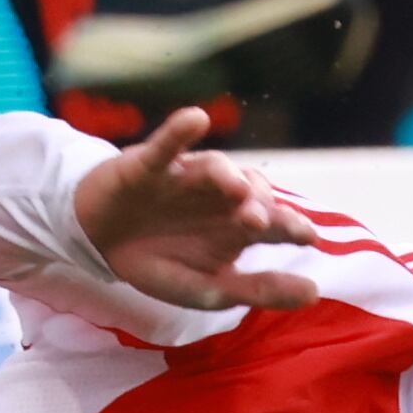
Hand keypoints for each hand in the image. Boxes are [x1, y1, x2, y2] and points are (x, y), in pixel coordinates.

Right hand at [71, 109, 333, 311]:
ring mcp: (185, 178)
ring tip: (236, 188)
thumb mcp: (209, 289)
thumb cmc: (160, 262)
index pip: (272, 222)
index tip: (308, 235)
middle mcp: (218, 198)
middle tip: (259, 220)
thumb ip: (259, 290)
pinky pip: (165, 145)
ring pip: (214, 168)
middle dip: (259, 202)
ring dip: (226, 175)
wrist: (99, 241)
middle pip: (249, 192)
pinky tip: (195, 119)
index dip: (291, 224)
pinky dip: (179, 131)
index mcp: (236, 227)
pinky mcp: (149, 165)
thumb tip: (314, 292)